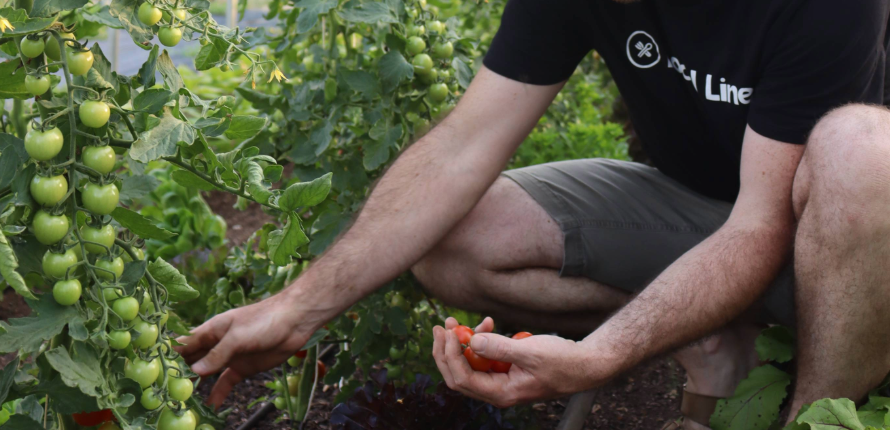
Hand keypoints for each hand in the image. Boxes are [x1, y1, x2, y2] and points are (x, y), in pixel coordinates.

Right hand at [175, 293, 319, 407]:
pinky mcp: (242, 368)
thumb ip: (217, 355)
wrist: (295, 321)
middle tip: (162, 395)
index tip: (152, 373)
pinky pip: (225, 383)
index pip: (183, 344)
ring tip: (181, 404)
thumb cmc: (264, 320)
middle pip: (191, 361)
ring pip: (206, 374)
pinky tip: (209, 408)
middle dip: (178, 375)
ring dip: (195, 387)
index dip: (167, 356)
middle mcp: (216, 344)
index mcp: (210, 331)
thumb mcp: (238, 337)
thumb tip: (193, 373)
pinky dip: (217, 395)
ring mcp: (229, 357)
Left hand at [432, 317, 612, 407]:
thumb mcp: (531, 351)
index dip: (450, 355)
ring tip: (460, 322)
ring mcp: (502, 382)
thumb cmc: (563, 360)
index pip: (463, 379)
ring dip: (462, 344)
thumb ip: (499, 348)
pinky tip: (489, 324)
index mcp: (503, 394)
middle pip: (458, 376)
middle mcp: (498, 392)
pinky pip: (484, 359)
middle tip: (441, 327)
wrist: (586, 364)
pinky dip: (481, 342)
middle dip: (447, 351)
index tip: (448, 331)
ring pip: (470, 366)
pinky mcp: (507, 371)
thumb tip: (472, 342)